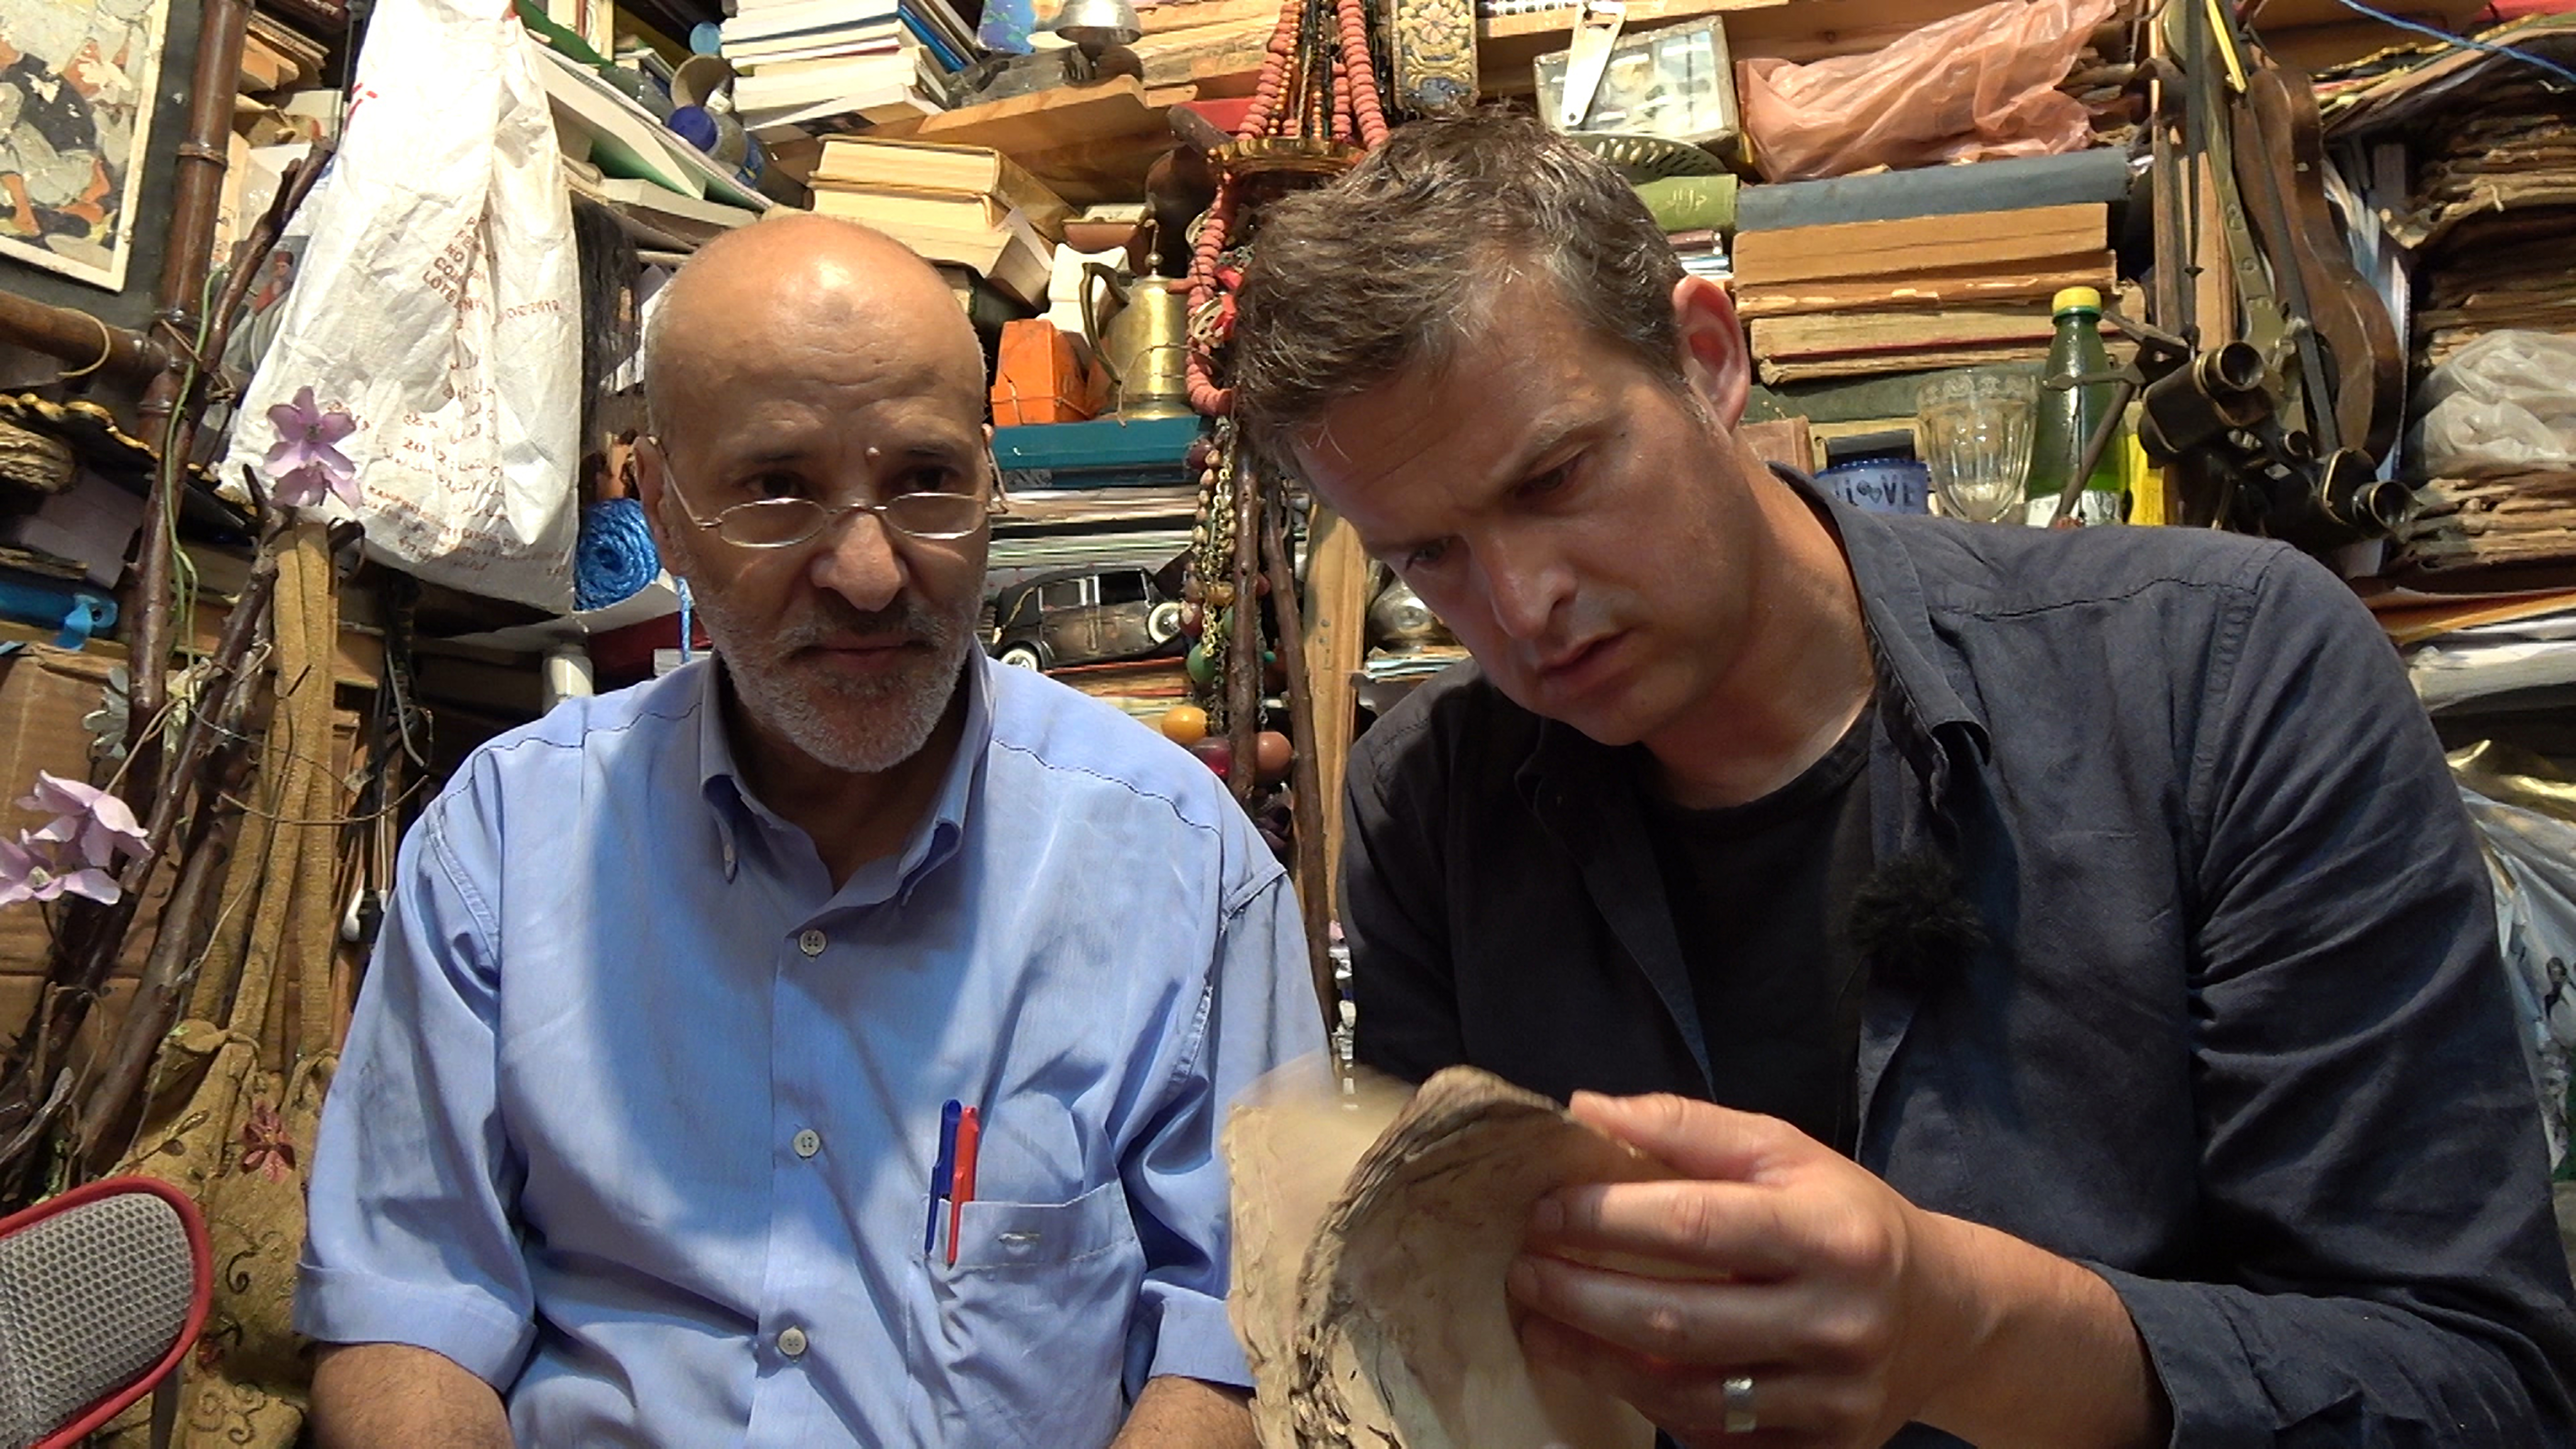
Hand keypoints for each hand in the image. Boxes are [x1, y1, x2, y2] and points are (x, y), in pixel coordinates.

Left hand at [1508, 1092, 2146, 1448]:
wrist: (1946, 1316)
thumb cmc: (1846, 1218)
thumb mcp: (1785, 1150)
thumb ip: (1685, 1126)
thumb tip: (1586, 1110)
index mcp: (1832, 1235)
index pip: (1696, 1225)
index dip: (1606, 1219)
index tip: (1544, 1212)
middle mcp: (1838, 1321)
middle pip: (1680, 1320)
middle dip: (1582, 1298)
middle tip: (1522, 1274)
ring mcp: (1833, 1398)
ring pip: (1689, 1395)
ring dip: (1598, 1362)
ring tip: (1540, 1326)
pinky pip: (1716, 1441)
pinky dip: (1653, 1409)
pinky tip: (1608, 1371)